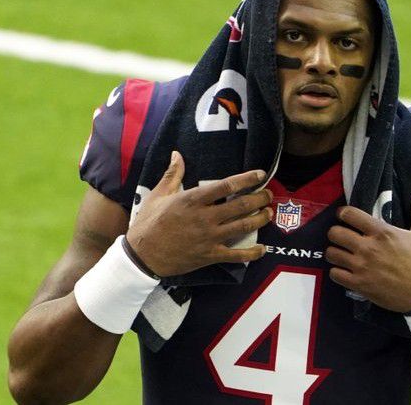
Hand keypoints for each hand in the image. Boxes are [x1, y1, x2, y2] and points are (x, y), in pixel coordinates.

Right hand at [125, 151, 272, 277]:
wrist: (142, 256)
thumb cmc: (148, 223)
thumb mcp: (157, 195)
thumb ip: (172, 174)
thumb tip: (177, 154)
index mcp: (192, 200)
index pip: (226, 186)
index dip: (246, 179)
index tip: (260, 175)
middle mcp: (205, 217)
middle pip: (241, 205)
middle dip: (260, 199)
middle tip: (268, 195)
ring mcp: (209, 238)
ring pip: (243, 227)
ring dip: (260, 219)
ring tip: (268, 214)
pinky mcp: (210, 255)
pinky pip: (237, 255)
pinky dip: (252, 253)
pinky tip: (262, 249)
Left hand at [325, 185, 410, 312]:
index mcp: (382, 232)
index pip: (349, 214)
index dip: (343, 213)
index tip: (345, 217)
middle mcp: (368, 248)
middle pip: (334, 233)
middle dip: (336, 233)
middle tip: (343, 237)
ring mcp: (362, 267)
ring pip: (331, 253)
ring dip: (335, 252)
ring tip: (343, 253)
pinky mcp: (359, 285)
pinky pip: (334, 274)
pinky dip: (337, 271)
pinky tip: (345, 270)